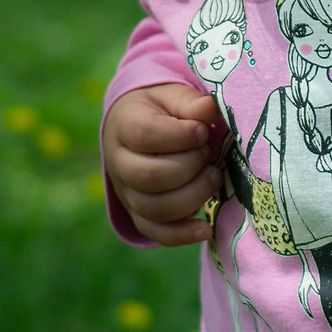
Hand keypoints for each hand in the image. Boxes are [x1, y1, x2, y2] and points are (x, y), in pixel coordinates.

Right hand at [102, 83, 225, 246]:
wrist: (136, 127)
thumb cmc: (160, 109)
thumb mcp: (172, 96)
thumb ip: (190, 103)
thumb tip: (210, 109)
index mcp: (123, 126)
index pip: (145, 136)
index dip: (180, 136)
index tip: (203, 130)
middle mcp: (118, 163)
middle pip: (148, 177)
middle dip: (189, 167)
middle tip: (208, 153)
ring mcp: (127, 193)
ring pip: (154, 208)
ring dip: (192, 196)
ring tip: (213, 176)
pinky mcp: (139, 214)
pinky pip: (156, 232)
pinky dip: (182, 235)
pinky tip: (206, 228)